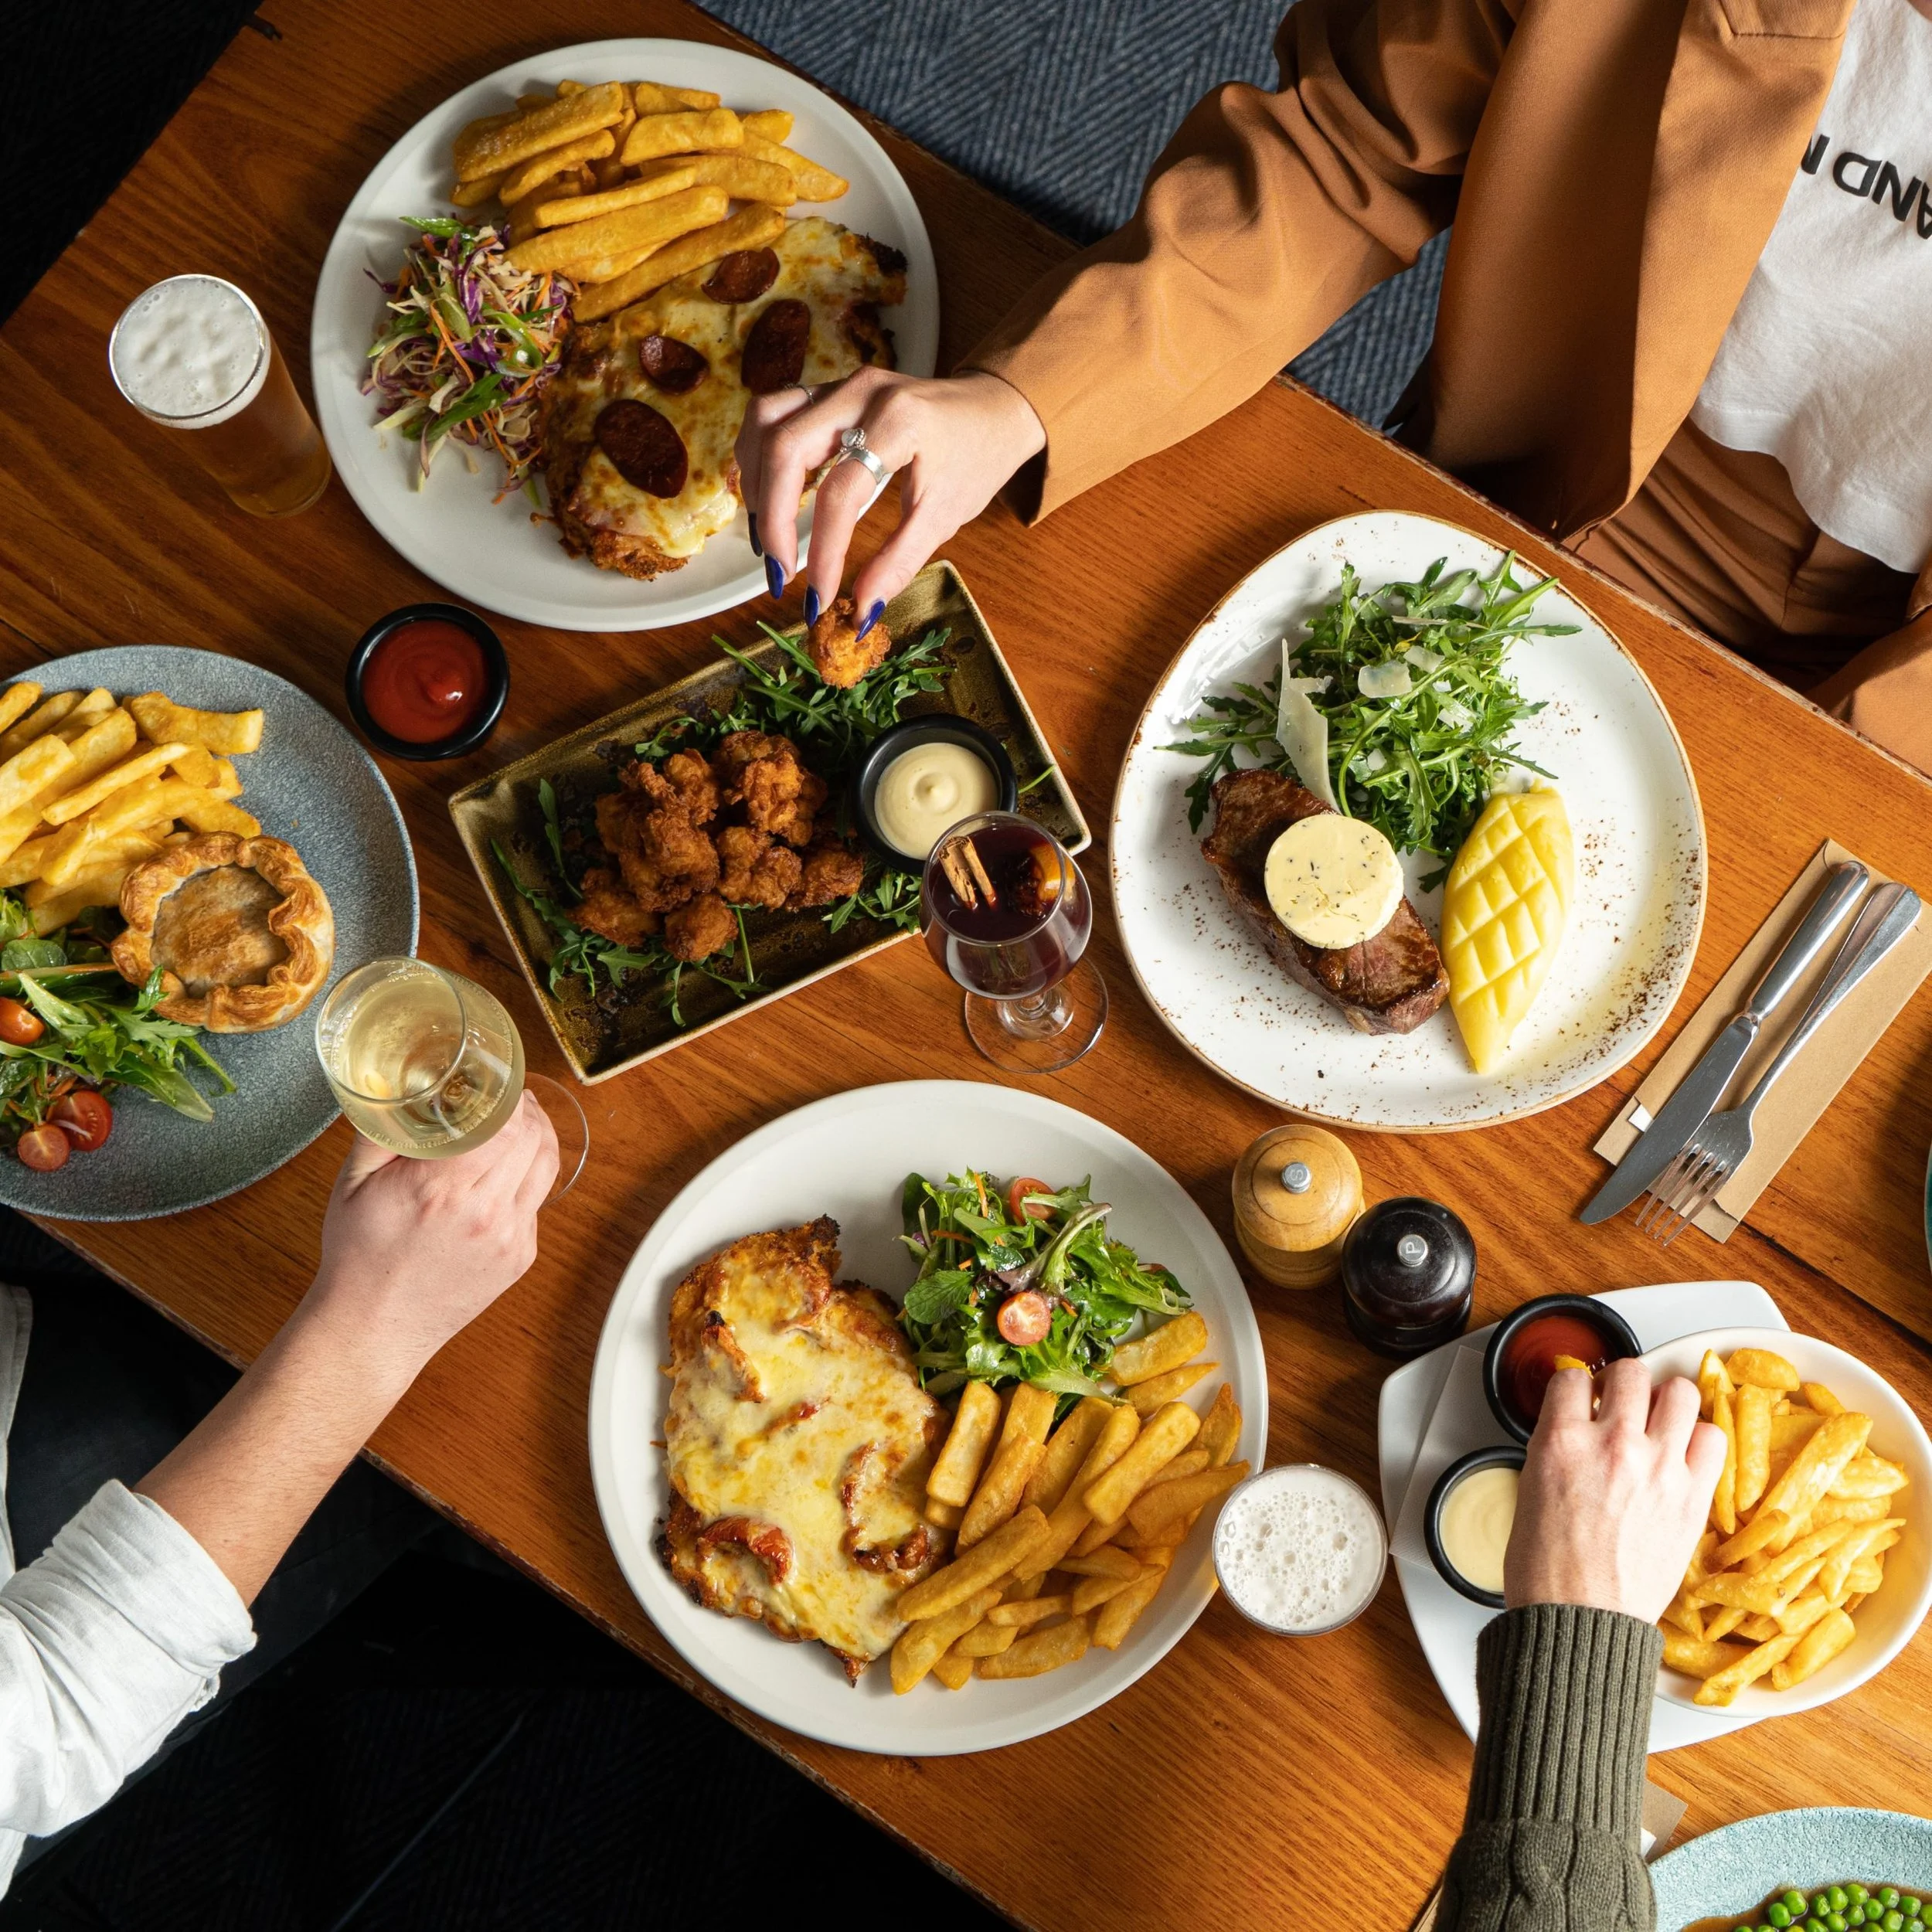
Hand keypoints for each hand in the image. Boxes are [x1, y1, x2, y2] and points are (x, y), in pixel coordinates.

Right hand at [303, 1091, 557, 1377]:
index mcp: (442, 1189)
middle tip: (513, 1097)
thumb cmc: (358, 1258)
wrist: (374, 1328)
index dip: (509, 1097)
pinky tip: (507, 1171)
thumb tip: (397, 1088)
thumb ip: (379, 1130)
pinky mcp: (519, 1258)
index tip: (500, 1082)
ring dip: (539, 1139)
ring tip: (523, 1124)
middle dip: (527, 1112)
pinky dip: (527, 1178)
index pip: (504, 1125)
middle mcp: (484, 1213)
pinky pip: (535, 1203)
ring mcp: (508, 1238)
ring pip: (545, 1168)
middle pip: (532, 1140)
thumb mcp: (352, 1183)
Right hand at [737, 367, 1044, 619]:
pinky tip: (768, 498)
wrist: (996, 408)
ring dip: (755, 481)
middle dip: (771, 518)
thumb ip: (899, 563)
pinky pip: (774, 415)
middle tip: (779, 573)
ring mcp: (840, 386)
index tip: (816, 597)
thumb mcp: (945, 517)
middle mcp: (861, 393)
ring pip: (766, 420)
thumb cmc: (977, 458)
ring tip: (766, 535)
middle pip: (785, 447)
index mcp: (900, 423)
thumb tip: (860, 611)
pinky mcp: (829, 392)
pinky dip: (760, 457)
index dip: (823, 551)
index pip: (840, 491)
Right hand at [1504, 1358, 1725, 1621]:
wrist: (1582, 1621)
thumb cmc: (1547, 1569)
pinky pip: (1712, 1438)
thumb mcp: (1531, 1488)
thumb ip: (1557, 1447)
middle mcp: (1613, 1444)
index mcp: (1561, 1441)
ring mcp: (1659, 1468)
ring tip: (1658, 1422)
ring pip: (1679, 1392)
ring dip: (1665, 1402)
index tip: (1583, 1399)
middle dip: (1623, 1385)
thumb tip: (1575, 1427)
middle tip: (1621, 1405)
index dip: (1577, 1388)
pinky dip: (1698, 1439)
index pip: (1573, 1377)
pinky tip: (1682, 1454)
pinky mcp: (1693, 1497)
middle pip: (1631, 1373)